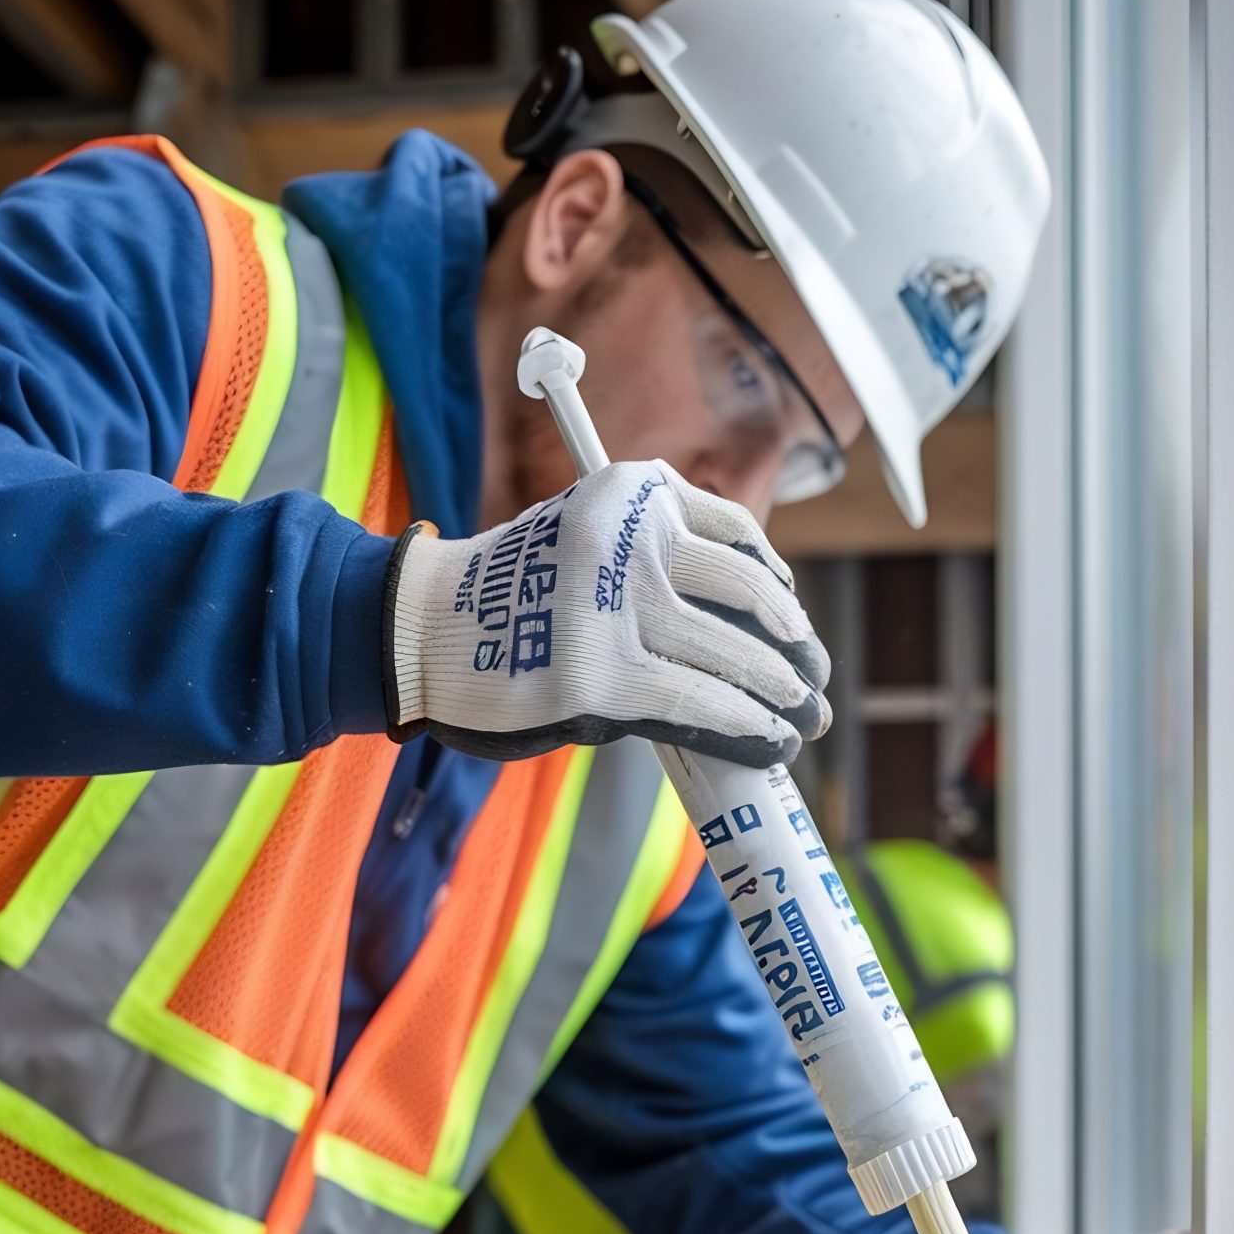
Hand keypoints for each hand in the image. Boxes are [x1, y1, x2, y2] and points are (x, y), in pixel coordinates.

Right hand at [384, 462, 830, 766]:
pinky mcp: (604, 678)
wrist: (417, 627)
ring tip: (805, 718)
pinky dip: (746, 727)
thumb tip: (737, 627)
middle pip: (746, 596)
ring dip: (781, 693)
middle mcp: (634, 537)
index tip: (789, 620)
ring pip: (732, 654)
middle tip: (816, 680)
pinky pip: (699, 703)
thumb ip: (652, 560)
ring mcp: (619, 608)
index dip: (775, 586)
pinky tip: (771, 742)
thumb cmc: (506, 595)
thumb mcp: (583, 538)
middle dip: (794, 647)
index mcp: (633, 491)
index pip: (735, 536)